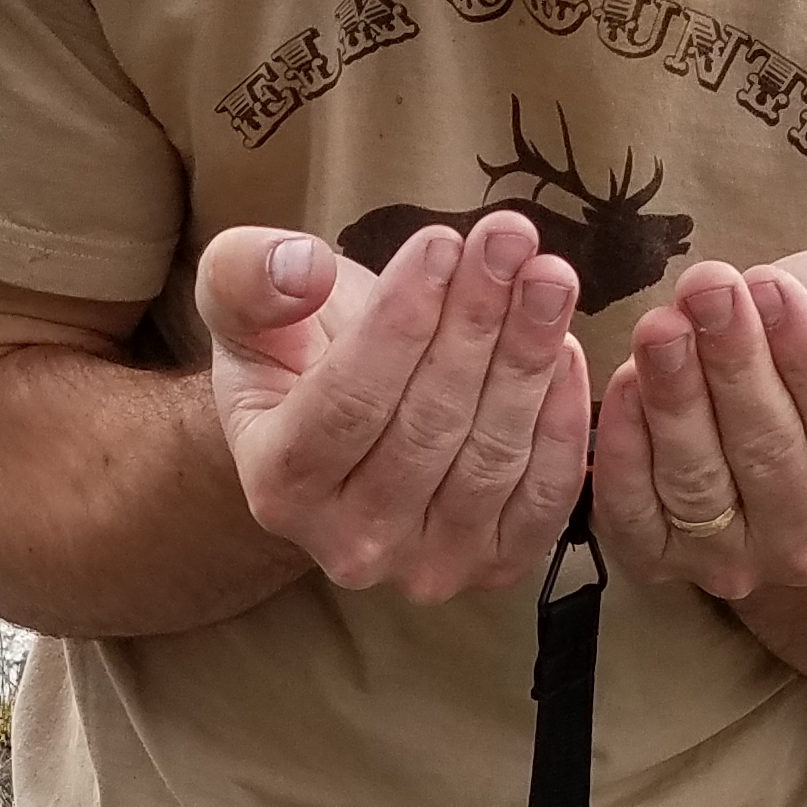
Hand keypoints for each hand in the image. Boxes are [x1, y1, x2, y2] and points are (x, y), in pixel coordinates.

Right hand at [198, 215, 593, 599]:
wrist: (334, 422)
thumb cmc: (290, 351)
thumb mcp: (241, 297)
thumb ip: (247, 276)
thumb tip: (301, 268)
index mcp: (279, 485)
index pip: (350, 401)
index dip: (402, 319)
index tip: (441, 242)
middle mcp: (349, 545)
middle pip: (429, 426)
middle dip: (476, 322)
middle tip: (511, 241)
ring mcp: (427, 566)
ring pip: (491, 457)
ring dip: (527, 359)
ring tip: (548, 276)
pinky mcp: (494, 565)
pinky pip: (545, 498)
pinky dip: (564, 424)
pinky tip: (566, 348)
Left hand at [593, 252, 806, 599]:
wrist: (772, 371)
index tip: (773, 286)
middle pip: (770, 455)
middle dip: (734, 364)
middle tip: (707, 286)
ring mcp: (736, 562)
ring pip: (700, 484)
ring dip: (674, 400)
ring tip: (661, 325)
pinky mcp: (663, 560)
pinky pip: (634, 518)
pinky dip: (621, 453)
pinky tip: (618, 382)